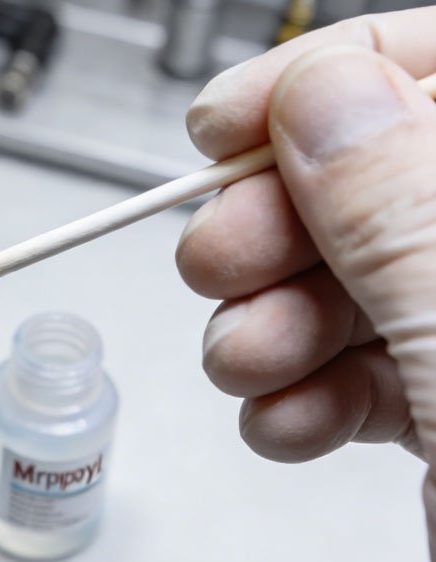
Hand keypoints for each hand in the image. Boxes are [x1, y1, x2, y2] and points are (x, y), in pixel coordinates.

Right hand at [175, 7, 435, 561]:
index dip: (331, 79)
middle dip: (276, 224)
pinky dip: (303, 395)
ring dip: (273, 322)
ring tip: (254, 364)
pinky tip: (295, 422)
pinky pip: (358, 366)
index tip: (229, 124)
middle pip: (380, 179)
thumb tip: (323, 98)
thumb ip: (402, 210)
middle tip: (221, 259)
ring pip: (354, 280)